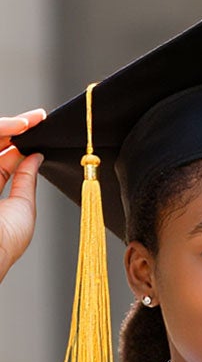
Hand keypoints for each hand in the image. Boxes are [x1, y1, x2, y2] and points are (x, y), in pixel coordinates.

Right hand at [0, 111, 45, 284]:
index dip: (18, 142)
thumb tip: (36, 157)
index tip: (38, 128)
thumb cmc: (4, 243)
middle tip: (37, 118)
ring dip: (6, 127)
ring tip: (28, 122)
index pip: (1, 159)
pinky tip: (15, 128)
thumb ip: (26, 181)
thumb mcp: (22, 208)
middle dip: (14, 128)